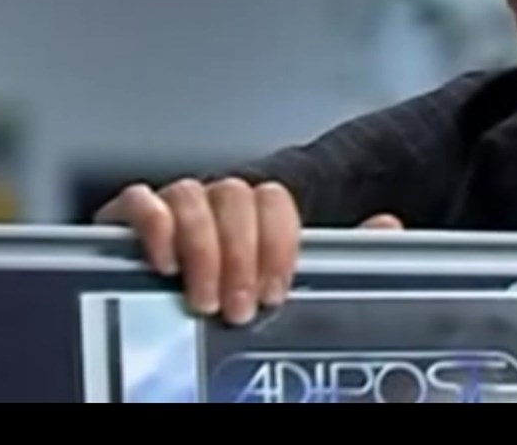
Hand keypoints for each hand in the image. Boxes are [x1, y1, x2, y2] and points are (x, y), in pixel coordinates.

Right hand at [93, 177, 401, 323]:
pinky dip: (153, 224)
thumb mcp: (297, 277)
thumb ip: (345, 250)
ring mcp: (174, 206)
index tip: (277, 289)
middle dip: (240, 256)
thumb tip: (387, 225)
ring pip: (191, 195)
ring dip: (202, 250)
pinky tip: (164, 262)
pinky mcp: (129, 217)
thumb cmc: (241, 294)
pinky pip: (140, 199)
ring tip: (202, 299)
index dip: (278, 242)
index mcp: (258, 212)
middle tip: (239, 307)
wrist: (173, 319)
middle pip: (235, 196)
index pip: (276, 199)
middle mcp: (218, 203)